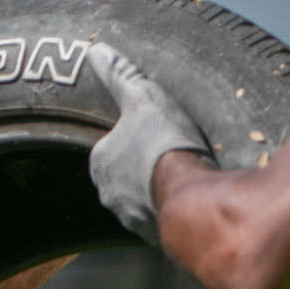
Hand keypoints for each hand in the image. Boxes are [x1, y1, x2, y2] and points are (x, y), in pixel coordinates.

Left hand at [85, 45, 209, 244]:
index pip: (111, 146)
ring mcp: (130, 218)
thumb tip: (96, 51)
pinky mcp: (154, 236)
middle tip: (172, 154)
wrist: (193, 196)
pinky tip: (191, 199)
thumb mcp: (142, 97)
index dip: (134, 138)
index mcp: (100, 162)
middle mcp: (108, 194)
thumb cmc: (164, 144)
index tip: (155, 133)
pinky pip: (160, 219)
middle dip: (143, 168)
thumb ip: (119, 75)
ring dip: (157, 191)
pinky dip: (172, 210)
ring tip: (184, 177)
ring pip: (141, 199)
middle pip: (125, 175)